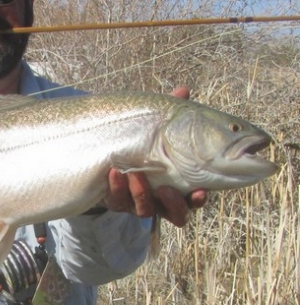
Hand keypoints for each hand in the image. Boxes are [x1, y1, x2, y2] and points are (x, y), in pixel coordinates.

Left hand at [101, 86, 207, 226]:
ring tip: (135, 173)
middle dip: (173, 204)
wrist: (104, 150)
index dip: (199, 199)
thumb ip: (170, 112)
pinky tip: (114, 171)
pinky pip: (117, 201)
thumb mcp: (156, 124)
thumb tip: (183, 90)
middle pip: (176, 214)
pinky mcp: (116, 201)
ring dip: (141, 193)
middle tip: (167, 189)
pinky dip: (116, 187)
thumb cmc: (141, 138)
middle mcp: (161, 198)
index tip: (200, 192)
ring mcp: (138, 201)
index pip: (195, 197)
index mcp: (179, 182)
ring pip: (145, 210)